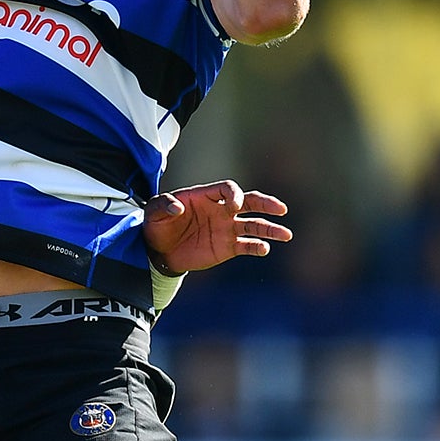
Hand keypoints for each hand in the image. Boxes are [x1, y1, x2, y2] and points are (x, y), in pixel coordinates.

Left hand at [143, 181, 289, 275]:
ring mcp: (227, 228)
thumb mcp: (154, 212)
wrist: (159, 251)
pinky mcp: (228, 247)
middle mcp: (222, 210)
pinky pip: (246, 245)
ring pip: (254, 225)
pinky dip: (257, 247)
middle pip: (250, 202)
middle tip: (282, 209)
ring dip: (270, 229)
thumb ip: (164, 205)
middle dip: (266, 204)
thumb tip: (177, 207)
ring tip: (285, 234)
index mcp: (207, 196)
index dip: (234, 194)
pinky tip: (264, 249)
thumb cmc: (157, 225)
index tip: (234, 205)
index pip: (228, 189)